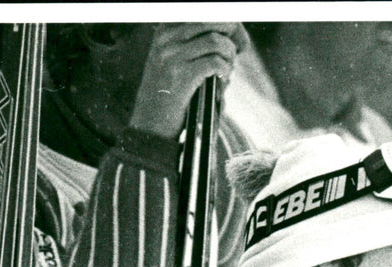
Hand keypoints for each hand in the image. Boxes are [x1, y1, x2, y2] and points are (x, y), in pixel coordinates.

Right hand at [129, 23, 248, 138]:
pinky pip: (215, 63)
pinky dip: (225, 71)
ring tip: (227, 72)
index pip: (204, 13)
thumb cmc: (167, 96)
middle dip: (234, 33)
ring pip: (216, 42)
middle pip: (213, 20)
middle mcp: (167, 39)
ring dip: (229, 57)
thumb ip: (195, 45)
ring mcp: (173, 57)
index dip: (227, 21)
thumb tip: (229, 32)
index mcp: (165, 30)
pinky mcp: (181, 76)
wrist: (150, 127)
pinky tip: (222, 81)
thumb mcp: (173, 61)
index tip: (238, 36)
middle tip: (242, 48)